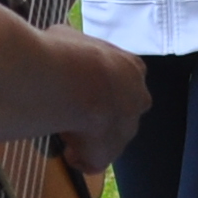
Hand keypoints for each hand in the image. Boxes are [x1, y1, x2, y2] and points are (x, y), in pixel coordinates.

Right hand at [57, 37, 152, 176]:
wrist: (74, 81)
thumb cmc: (68, 53)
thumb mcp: (69, 36)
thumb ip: (73, 48)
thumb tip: (60, 46)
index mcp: (132, 68)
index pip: (123, 78)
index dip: (101, 83)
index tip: (80, 83)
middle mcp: (137, 99)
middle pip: (122, 109)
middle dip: (101, 111)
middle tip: (74, 108)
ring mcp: (126, 129)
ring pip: (109, 136)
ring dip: (89, 135)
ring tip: (65, 128)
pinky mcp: (109, 153)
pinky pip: (94, 161)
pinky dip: (80, 158)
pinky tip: (66, 150)